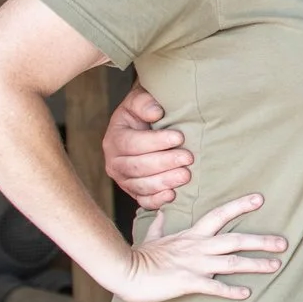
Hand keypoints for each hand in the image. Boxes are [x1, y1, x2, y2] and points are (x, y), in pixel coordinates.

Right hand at [104, 83, 190, 210]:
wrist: (147, 126)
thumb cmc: (148, 111)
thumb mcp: (142, 100)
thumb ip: (145, 102)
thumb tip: (155, 112)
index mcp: (115, 137)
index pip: (131, 143)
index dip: (155, 141)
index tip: (179, 137)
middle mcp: (114, 161)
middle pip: (136, 166)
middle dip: (164, 163)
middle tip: (188, 158)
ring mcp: (123, 179)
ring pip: (139, 185)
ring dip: (163, 182)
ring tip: (186, 176)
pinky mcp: (134, 191)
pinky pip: (142, 201)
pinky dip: (156, 201)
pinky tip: (172, 196)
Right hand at [108, 194, 286, 301]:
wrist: (123, 272)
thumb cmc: (138, 257)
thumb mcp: (151, 238)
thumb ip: (160, 226)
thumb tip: (160, 212)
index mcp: (192, 236)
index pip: (220, 215)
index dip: (240, 206)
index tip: (260, 198)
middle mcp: (198, 247)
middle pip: (236, 240)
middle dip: (262, 241)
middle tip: (284, 242)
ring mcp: (194, 264)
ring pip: (232, 262)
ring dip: (256, 264)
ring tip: (277, 265)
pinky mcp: (187, 282)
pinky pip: (213, 286)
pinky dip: (230, 290)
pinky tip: (246, 293)